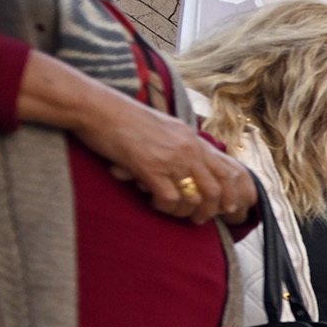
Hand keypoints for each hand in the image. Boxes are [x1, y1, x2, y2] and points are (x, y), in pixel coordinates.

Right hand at [75, 89, 254, 225]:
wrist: (96, 107)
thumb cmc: (123, 118)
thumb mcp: (162, 127)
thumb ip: (179, 144)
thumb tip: (186, 164)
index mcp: (192, 139)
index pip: (226, 172)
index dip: (230, 195)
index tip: (227, 208)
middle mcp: (187, 149)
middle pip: (215, 190)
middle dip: (209, 210)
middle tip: (198, 219)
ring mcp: (170, 158)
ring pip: (193, 198)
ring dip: (183, 210)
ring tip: (171, 209)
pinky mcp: (150, 167)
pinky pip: (170, 199)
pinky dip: (165, 207)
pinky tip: (154, 202)